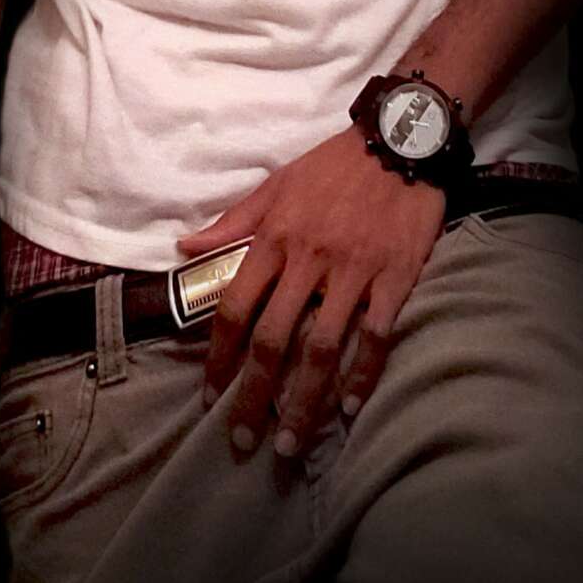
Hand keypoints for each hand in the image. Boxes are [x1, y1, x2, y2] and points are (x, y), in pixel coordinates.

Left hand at [175, 125, 446, 461]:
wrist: (397, 138)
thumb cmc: (333, 165)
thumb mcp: (276, 184)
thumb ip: (232, 223)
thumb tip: (184, 247)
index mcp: (275, 238)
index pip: (235, 307)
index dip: (218, 357)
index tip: (210, 396)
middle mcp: (308, 259)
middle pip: (273, 340)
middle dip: (253, 397)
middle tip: (243, 442)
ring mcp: (353, 270)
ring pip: (322, 347)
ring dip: (304, 402)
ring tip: (291, 445)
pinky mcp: (395, 276)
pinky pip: (376, 334)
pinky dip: (363, 374)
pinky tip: (350, 408)